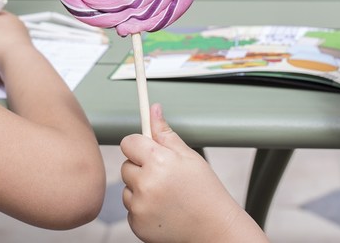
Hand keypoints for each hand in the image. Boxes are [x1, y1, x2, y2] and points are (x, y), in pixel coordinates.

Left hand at [120, 104, 265, 242]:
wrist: (213, 229)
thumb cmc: (205, 192)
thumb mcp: (189, 157)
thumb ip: (166, 134)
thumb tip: (153, 110)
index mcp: (158, 162)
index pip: (129, 142)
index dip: (139, 145)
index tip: (147, 150)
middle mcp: (145, 184)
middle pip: (126, 166)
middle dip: (141, 168)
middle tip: (165, 177)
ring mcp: (140, 206)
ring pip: (127, 188)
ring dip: (140, 189)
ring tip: (166, 195)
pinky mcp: (137, 224)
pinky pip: (131, 208)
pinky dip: (142, 208)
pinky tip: (163, 209)